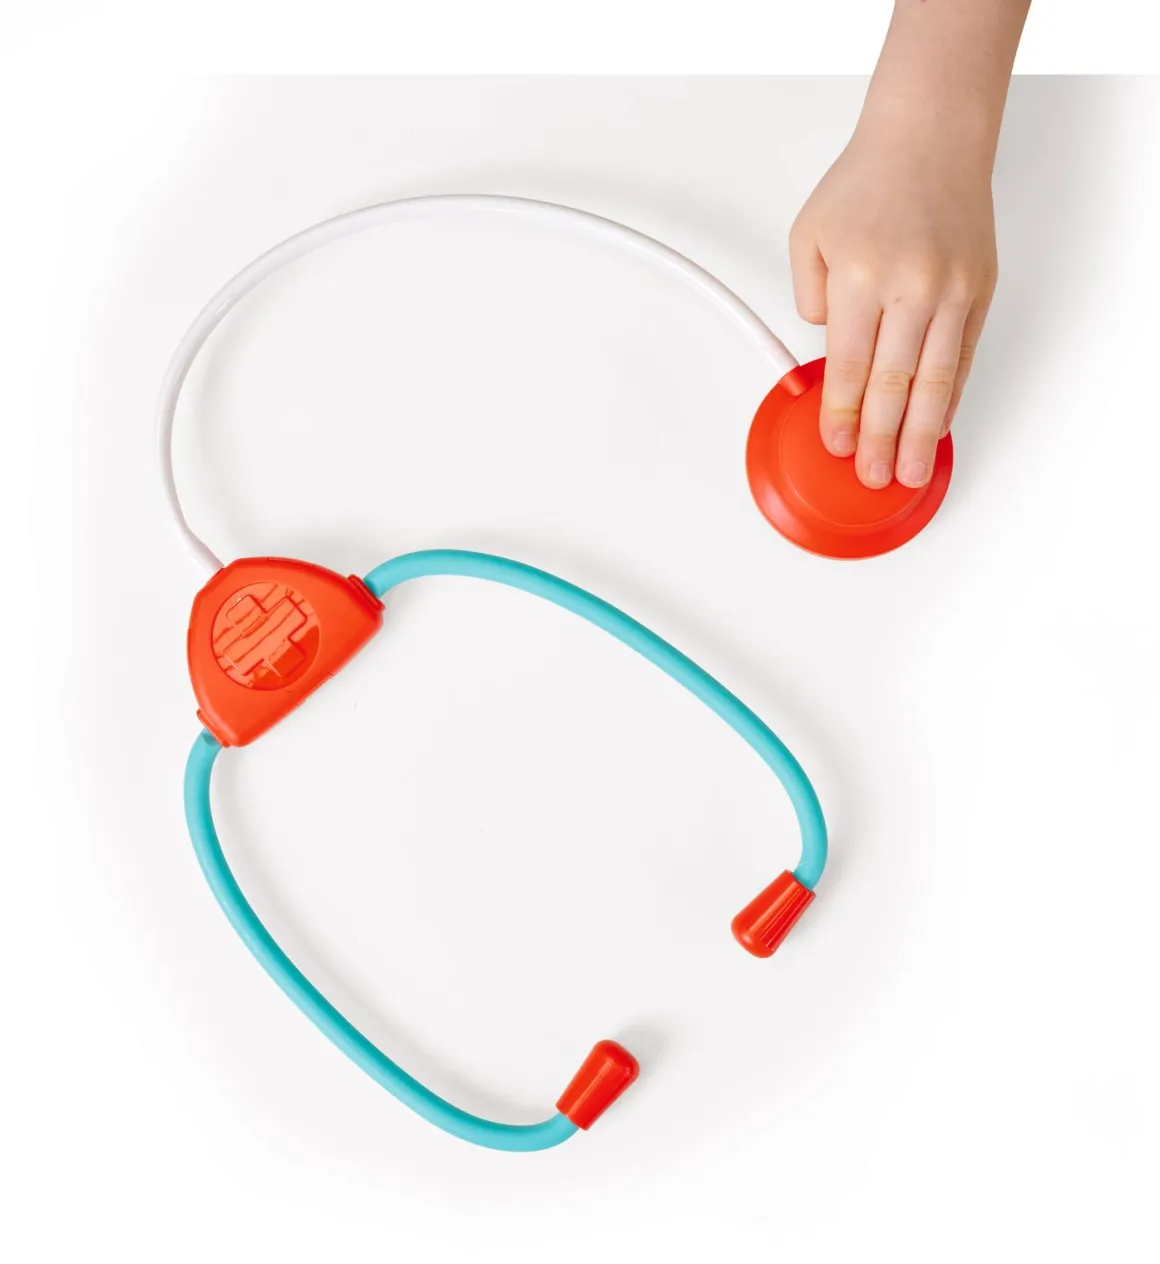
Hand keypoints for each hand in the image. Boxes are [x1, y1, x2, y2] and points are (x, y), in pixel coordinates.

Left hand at [789, 125, 997, 488]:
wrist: (930, 137)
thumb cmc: (867, 183)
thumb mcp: (808, 236)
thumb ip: (809, 298)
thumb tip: (828, 350)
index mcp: (862, 277)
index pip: (847, 368)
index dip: (840, 416)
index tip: (835, 445)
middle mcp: (911, 287)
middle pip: (892, 385)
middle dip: (878, 440)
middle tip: (871, 476)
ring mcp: (952, 291)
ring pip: (934, 382)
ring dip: (919, 435)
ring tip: (908, 471)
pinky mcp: (979, 292)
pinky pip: (961, 359)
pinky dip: (949, 399)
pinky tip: (937, 427)